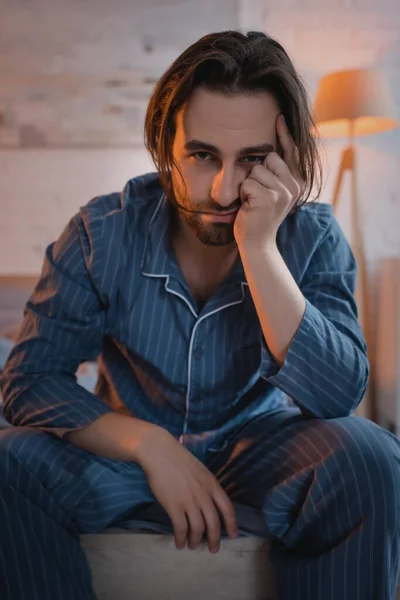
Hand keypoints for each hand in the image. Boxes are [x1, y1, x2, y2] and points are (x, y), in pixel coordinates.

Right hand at [137, 427, 237, 552]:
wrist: (159, 452)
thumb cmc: (178, 459)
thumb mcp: (200, 470)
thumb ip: (207, 486)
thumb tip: (210, 503)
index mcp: (212, 484)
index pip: (227, 508)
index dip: (232, 524)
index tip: (233, 535)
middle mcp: (203, 494)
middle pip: (214, 523)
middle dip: (214, 539)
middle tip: (213, 549)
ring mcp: (189, 501)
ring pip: (198, 529)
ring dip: (196, 541)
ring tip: (192, 546)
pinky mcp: (173, 506)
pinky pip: (181, 528)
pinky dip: (181, 538)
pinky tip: (179, 543)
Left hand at [234, 114, 304, 249]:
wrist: (257, 243)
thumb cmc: (259, 216)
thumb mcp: (271, 192)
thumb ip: (275, 173)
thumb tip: (269, 149)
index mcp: (297, 182)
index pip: (290, 151)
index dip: (284, 134)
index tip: (279, 116)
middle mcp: (294, 185)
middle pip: (269, 157)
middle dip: (257, 171)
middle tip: (257, 193)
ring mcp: (283, 192)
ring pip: (256, 170)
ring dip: (248, 185)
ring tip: (253, 202)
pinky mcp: (268, 198)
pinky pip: (247, 183)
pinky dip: (243, 194)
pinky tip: (248, 207)